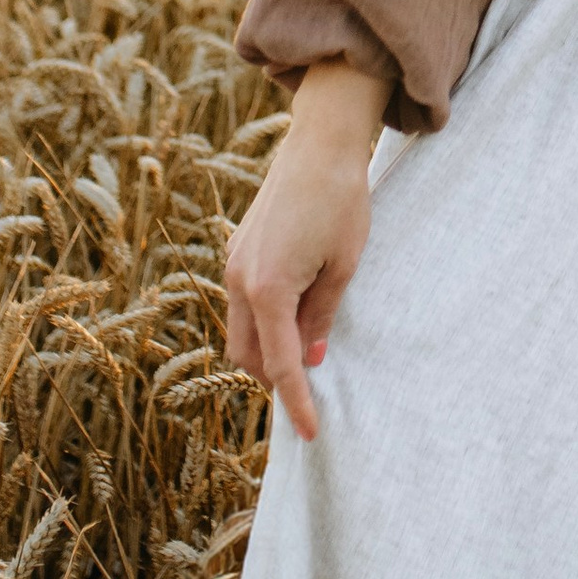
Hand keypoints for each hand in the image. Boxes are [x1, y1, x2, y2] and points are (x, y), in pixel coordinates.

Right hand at [224, 62, 389, 440]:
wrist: (320, 144)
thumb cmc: (342, 202)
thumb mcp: (344, 267)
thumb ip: (322, 318)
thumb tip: (309, 361)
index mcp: (268, 289)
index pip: (278, 364)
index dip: (295, 402)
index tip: (309, 433)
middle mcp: (239, 280)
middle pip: (246, 355)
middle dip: (273, 381)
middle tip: (309, 396)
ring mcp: (233, 264)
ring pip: (240, 331)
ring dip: (265, 352)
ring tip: (303, 359)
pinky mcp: (238, 251)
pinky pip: (242, 303)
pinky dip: (262, 323)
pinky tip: (292, 320)